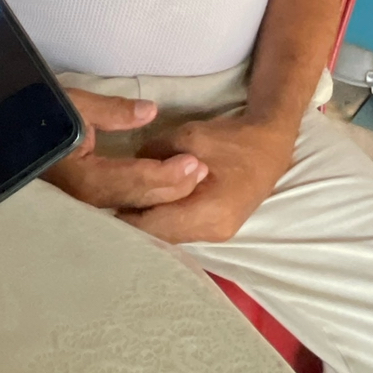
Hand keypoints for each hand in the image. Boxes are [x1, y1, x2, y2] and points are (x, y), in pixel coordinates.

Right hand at [45, 90, 208, 210]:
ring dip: (163, 196)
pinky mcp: (84, 205)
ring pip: (130, 208)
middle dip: (171, 188)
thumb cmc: (39, 115)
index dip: (165, 174)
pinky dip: (146, 201)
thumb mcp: (74, 104)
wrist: (6, 134)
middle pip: (135, 201)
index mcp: (79, 177)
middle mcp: (81, 201)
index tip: (194, 164)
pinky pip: (121, 208)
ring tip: (193, 180)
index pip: (131, 180)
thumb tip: (149, 112)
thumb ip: (113, 111)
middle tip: (203, 172)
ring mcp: (81, 208)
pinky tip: (168, 194)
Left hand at [119, 116, 295, 243]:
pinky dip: (162, 218)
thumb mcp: (188, 136)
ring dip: (147, 221)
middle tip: (106, 202)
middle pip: (159, 235)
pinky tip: (147, 202)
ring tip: (123, 202)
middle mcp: (213, 232)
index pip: (153, 225)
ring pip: (168, 235)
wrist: (270, 145)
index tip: (101, 201)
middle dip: (132, 219)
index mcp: (209, 211)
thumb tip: (130, 168)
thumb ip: (154, 154)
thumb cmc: (232, 139)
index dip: (124, 214)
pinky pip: (179, 230)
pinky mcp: (216, 230)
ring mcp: (217, 235)